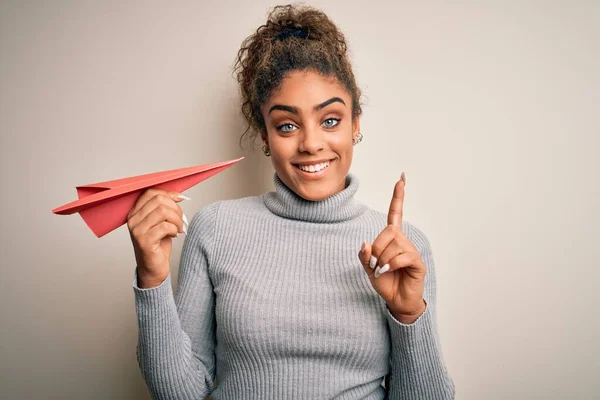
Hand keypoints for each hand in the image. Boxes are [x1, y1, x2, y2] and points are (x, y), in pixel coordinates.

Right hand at [127, 189, 188, 287]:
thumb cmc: (158, 245)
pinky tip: (174, 235)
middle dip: (176, 208)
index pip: (151, 193)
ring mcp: (137, 230)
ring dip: (177, 219)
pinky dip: (174, 229)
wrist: (153, 268)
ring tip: (178, 228)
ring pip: (163, 212)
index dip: (168, 193)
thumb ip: (164, 208)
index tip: (180, 199)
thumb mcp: (161, 222)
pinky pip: (165, 226)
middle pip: (159, 200)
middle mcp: (132, 220)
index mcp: (135, 212)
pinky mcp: (144, 241)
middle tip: (181, 220)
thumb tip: (178, 195)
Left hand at [358, 173, 426, 323]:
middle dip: (377, 248)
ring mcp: (411, 251)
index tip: (401, 179)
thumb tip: (365, 243)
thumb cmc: (385, 283)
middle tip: (375, 264)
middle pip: (388, 231)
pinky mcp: (417, 262)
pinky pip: (402, 256)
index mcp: (392, 239)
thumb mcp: (368, 268)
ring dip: (383, 259)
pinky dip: (391, 265)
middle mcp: (403, 241)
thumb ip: (364, 256)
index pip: (395, 214)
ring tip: (383, 270)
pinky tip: (389, 272)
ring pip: (394, 245)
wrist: (397, 302)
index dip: (398, 197)